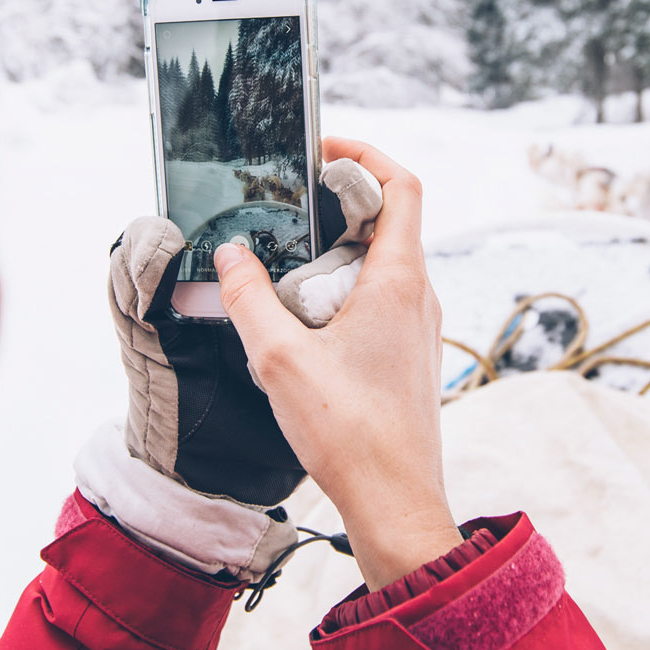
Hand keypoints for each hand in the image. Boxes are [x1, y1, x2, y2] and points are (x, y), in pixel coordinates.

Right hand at [214, 138, 461, 588]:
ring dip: (337, 251)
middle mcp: (419, 295)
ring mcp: (419, 327)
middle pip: (390, 218)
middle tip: (288, 205)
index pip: (401, 185)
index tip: (323, 148)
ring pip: (383, 262)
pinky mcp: (409, 355)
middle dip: (337, 202)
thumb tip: (230, 256)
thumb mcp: (279, 359)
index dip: (365, 154)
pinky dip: (344, 288)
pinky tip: (305, 317)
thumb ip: (249, 298)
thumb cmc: (350, 434)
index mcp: (399, 279)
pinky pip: (381, 299)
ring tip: (286, 264)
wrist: (395, 501)